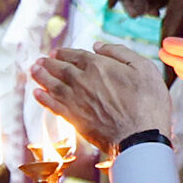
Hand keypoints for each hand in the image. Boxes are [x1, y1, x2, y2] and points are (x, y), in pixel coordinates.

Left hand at [31, 43, 172, 150]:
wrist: (141, 136)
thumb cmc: (148, 102)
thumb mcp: (144, 68)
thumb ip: (120, 53)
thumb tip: (98, 46)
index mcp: (99, 66)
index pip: (76, 56)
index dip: (64, 53)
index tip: (56, 52)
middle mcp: (82, 81)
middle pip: (60, 69)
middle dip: (48, 63)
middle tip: (39, 60)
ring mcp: (76, 101)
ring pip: (53, 85)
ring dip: (41, 77)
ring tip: (33, 71)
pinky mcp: (74, 119)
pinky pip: (53, 106)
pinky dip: (43, 99)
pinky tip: (37, 94)